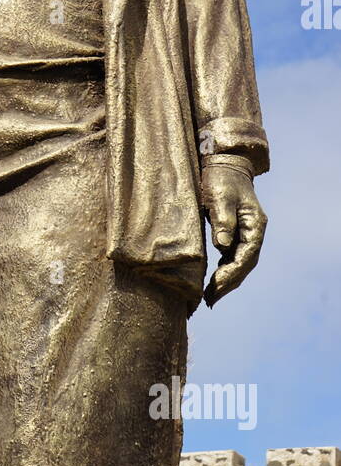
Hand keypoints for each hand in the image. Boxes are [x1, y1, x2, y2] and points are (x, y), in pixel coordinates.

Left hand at [202, 164, 266, 306]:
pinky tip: (213, 282)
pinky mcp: (236, 234)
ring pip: (240, 264)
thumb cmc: (220, 179)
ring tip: (210, 297)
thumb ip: (222, 220)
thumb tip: (222, 246)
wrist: (224, 165)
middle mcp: (254, 232)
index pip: (246, 256)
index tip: (216, 287)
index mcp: (255, 225)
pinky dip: (224, 271)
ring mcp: (247, 234)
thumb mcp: (220, 197)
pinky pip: (232, 258)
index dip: (232, 274)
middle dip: (229, 283)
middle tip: (210, 300)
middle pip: (245, 265)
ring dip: (227, 281)